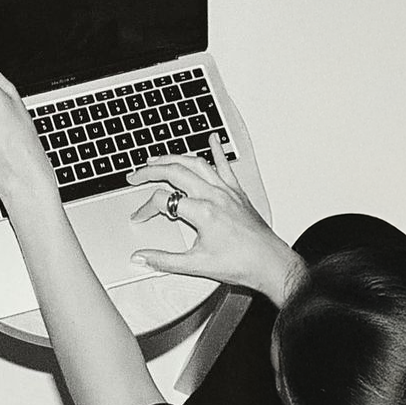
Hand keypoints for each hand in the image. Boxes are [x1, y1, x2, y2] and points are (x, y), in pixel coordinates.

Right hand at [127, 134, 303, 304]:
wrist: (270, 263)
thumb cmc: (240, 263)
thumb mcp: (195, 265)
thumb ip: (163, 260)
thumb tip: (141, 257)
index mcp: (203, 212)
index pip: (163, 201)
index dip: (145, 208)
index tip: (139, 218)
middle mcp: (215, 196)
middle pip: (175, 172)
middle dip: (150, 171)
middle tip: (135, 175)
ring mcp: (227, 191)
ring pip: (196, 164)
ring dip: (174, 158)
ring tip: (158, 159)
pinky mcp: (237, 192)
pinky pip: (224, 166)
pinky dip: (217, 150)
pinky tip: (212, 139)